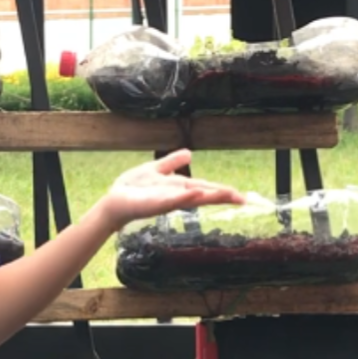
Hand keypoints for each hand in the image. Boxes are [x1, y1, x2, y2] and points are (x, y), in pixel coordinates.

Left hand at [98, 150, 245, 232]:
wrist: (114, 199)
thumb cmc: (133, 188)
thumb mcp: (156, 169)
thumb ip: (172, 162)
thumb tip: (190, 153)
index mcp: (179, 188)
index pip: (205, 188)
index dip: (222, 191)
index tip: (242, 197)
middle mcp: (176, 197)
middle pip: (204, 195)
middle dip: (222, 196)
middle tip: (243, 199)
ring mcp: (167, 202)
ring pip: (192, 199)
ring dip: (209, 196)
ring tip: (228, 194)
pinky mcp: (155, 205)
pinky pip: (172, 200)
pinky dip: (184, 198)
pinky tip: (196, 194)